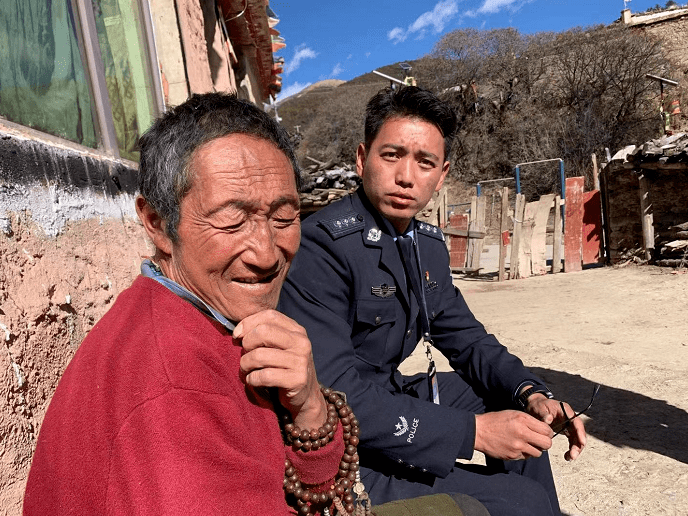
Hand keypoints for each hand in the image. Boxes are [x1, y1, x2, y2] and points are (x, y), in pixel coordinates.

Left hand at [234, 310, 325, 430]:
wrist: (306, 396)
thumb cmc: (285, 368)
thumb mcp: (280, 346)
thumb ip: (265, 334)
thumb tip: (238, 332)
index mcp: (297, 330)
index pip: (269, 315)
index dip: (248, 323)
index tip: (237, 336)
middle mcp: (302, 342)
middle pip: (263, 332)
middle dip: (246, 344)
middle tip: (245, 355)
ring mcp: (301, 361)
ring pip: (259, 356)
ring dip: (245, 364)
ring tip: (246, 370)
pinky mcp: (297, 380)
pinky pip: (264, 376)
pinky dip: (252, 379)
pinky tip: (252, 381)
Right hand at [474, 410, 552, 459]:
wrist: (479, 431)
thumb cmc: (495, 420)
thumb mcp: (513, 414)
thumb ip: (529, 421)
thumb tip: (544, 430)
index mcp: (523, 421)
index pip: (547, 430)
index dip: (548, 432)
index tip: (544, 432)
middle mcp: (522, 434)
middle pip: (547, 444)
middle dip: (545, 442)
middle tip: (539, 439)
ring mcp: (518, 447)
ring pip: (538, 453)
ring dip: (535, 449)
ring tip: (526, 443)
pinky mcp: (513, 456)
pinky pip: (527, 457)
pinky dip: (525, 453)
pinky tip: (517, 446)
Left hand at [526, 394, 586, 460]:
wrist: (535, 406)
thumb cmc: (538, 405)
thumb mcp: (539, 407)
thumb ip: (544, 414)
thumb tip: (548, 420)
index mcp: (566, 410)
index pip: (576, 421)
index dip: (580, 432)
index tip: (582, 442)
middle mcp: (570, 418)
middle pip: (579, 432)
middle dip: (578, 445)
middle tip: (573, 455)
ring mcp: (569, 425)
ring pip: (577, 439)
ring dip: (575, 449)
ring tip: (569, 458)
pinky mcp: (566, 431)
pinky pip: (572, 441)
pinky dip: (571, 449)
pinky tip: (567, 457)